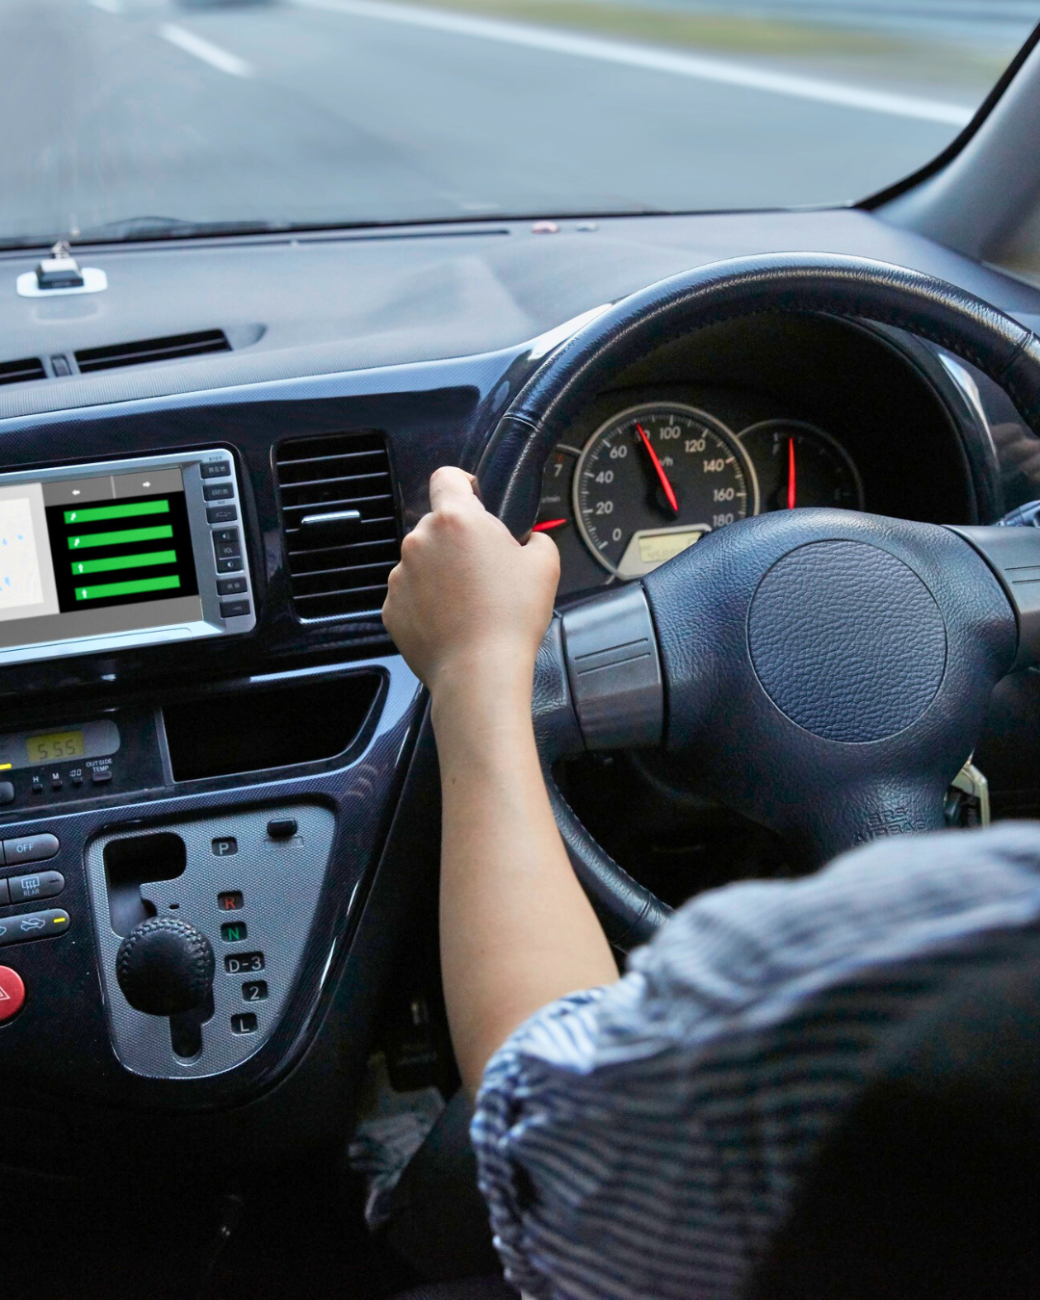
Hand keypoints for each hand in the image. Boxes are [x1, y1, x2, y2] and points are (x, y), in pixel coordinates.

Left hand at [382, 467, 559, 701]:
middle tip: (486, 570)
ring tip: (470, 603)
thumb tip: (527, 541)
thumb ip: (536, 538)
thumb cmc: (511, 617)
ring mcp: (400, 575)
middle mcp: (420, 541)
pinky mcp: (391, 608)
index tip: (475, 499)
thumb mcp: (544, 565)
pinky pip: (411, 595)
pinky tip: (453, 622)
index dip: (463, 484)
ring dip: (442, 574)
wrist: (479, 672)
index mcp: (456, 520)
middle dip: (458, 541)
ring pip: (423, 562)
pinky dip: (428, 603)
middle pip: (438, 526)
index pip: (447, 477)